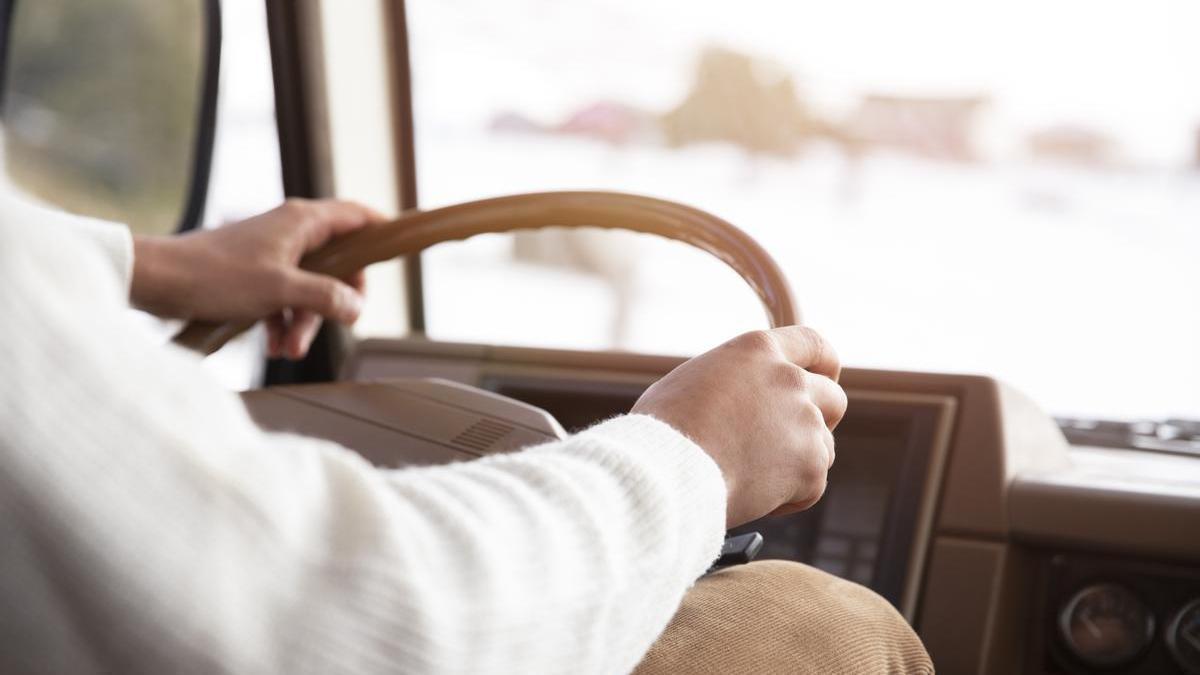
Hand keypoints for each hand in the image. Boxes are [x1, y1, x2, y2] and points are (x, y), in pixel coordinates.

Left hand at [132, 199, 384, 358]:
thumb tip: (357, 307)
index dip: (380, 232)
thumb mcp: (280, 290)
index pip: (357, 216)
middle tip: (339, 324)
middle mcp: (289, 232)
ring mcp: (270, 253)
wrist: (156, 282)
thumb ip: (325, 297)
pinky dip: (281, 322)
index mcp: (302, 222)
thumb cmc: (215, 276)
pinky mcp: (251, 275)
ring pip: (308, 286)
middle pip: (336, 263)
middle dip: (335, 300)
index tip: (395, 253)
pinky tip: (271, 347)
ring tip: (288, 350)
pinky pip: (281, 298)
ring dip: (304, 320)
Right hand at [631, 327, 846, 527]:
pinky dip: (788, 498)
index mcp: (758, 351)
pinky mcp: (810, 466)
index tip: (827, 378)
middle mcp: (789, 379)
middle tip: (793, 442)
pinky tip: (751, 498)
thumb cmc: (663, 430)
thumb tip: (737, 400)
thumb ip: (732, 382)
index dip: (824, 364)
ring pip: (823, 448)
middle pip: (833, 398)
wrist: (666, 469)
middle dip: (821, 421)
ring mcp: (804, 422)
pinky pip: (811, 487)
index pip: (813, 344)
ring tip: (752, 478)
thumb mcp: (694, 381)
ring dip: (798, 464)